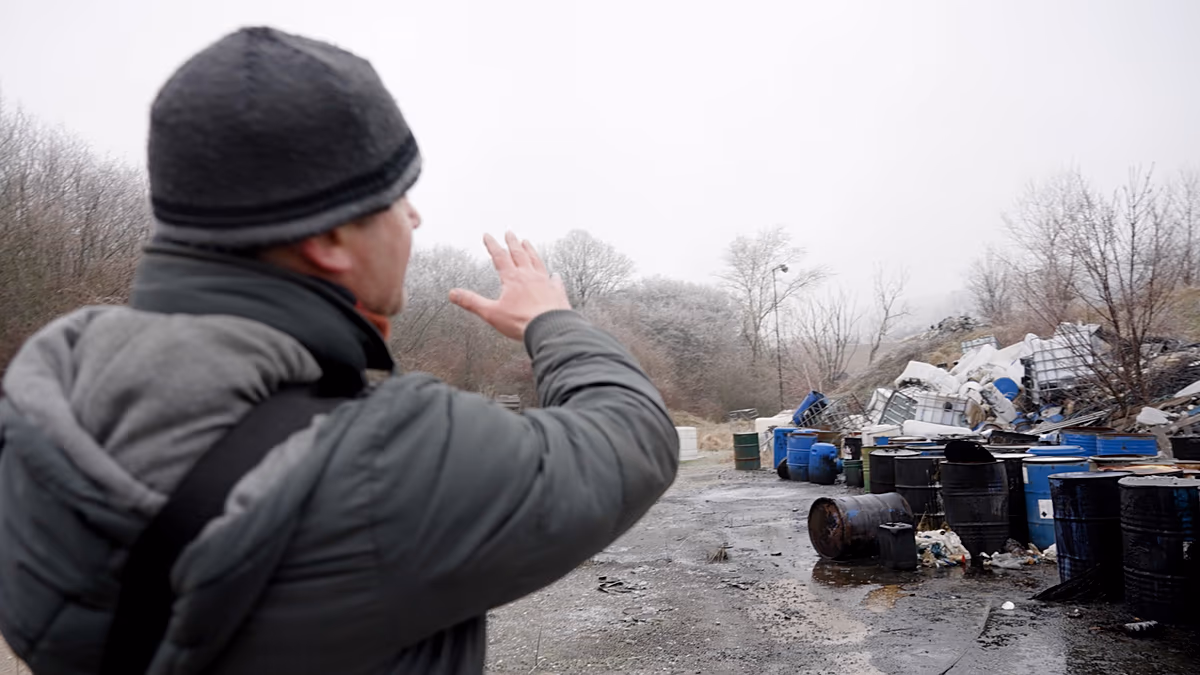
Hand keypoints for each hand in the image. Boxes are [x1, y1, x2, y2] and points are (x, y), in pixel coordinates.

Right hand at [450, 231, 571, 340]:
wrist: (549, 329)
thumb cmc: (522, 322)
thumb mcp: (491, 313)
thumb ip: (471, 302)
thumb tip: (454, 294)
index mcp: (512, 278)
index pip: (499, 256)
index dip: (492, 245)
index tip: (488, 236)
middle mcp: (529, 276)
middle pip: (519, 254)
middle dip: (512, 242)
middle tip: (510, 232)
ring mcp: (545, 282)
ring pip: (536, 261)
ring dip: (530, 251)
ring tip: (527, 243)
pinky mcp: (556, 292)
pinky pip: (555, 280)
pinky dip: (553, 276)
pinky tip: (555, 274)